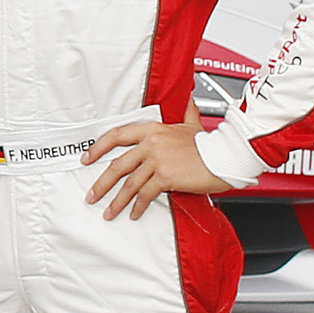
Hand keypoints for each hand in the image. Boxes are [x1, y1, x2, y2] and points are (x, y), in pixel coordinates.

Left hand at [82, 118, 238, 222]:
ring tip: (109, 212)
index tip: (87, 158)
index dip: (98, 147)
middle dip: (102, 184)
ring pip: (129, 184)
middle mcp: (151, 143)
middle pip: (118, 165)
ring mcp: (157, 160)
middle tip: (92, 195)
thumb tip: (186, 98)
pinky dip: (138, 206)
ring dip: (116, 201)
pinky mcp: (166, 177)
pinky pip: (146, 194)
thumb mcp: (193, 123)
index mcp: (153, 129)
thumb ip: (186, 111)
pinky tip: (133, 214)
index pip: (116, 135)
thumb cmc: (210, 144)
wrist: (226, 156)